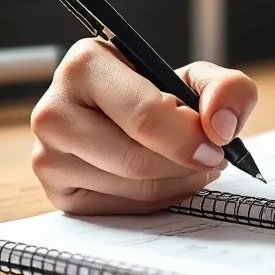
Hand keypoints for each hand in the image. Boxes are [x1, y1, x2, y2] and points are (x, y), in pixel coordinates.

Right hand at [31, 39, 257, 215]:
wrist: (125, 115)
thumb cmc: (158, 92)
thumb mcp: (196, 78)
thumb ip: (226, 88)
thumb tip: (221, 127)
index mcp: (84, 65)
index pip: (143, 115)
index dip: (188, 137)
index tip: (216, 146)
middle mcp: (53, 110)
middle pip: (136, 160)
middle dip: (186, 164)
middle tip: (213, 158)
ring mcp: (47, 156)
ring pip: (131, 188)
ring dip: (179, 182)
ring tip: (195, 164)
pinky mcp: (57, 193)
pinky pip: (121, 209)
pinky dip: (159, 199)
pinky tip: (170, 179)